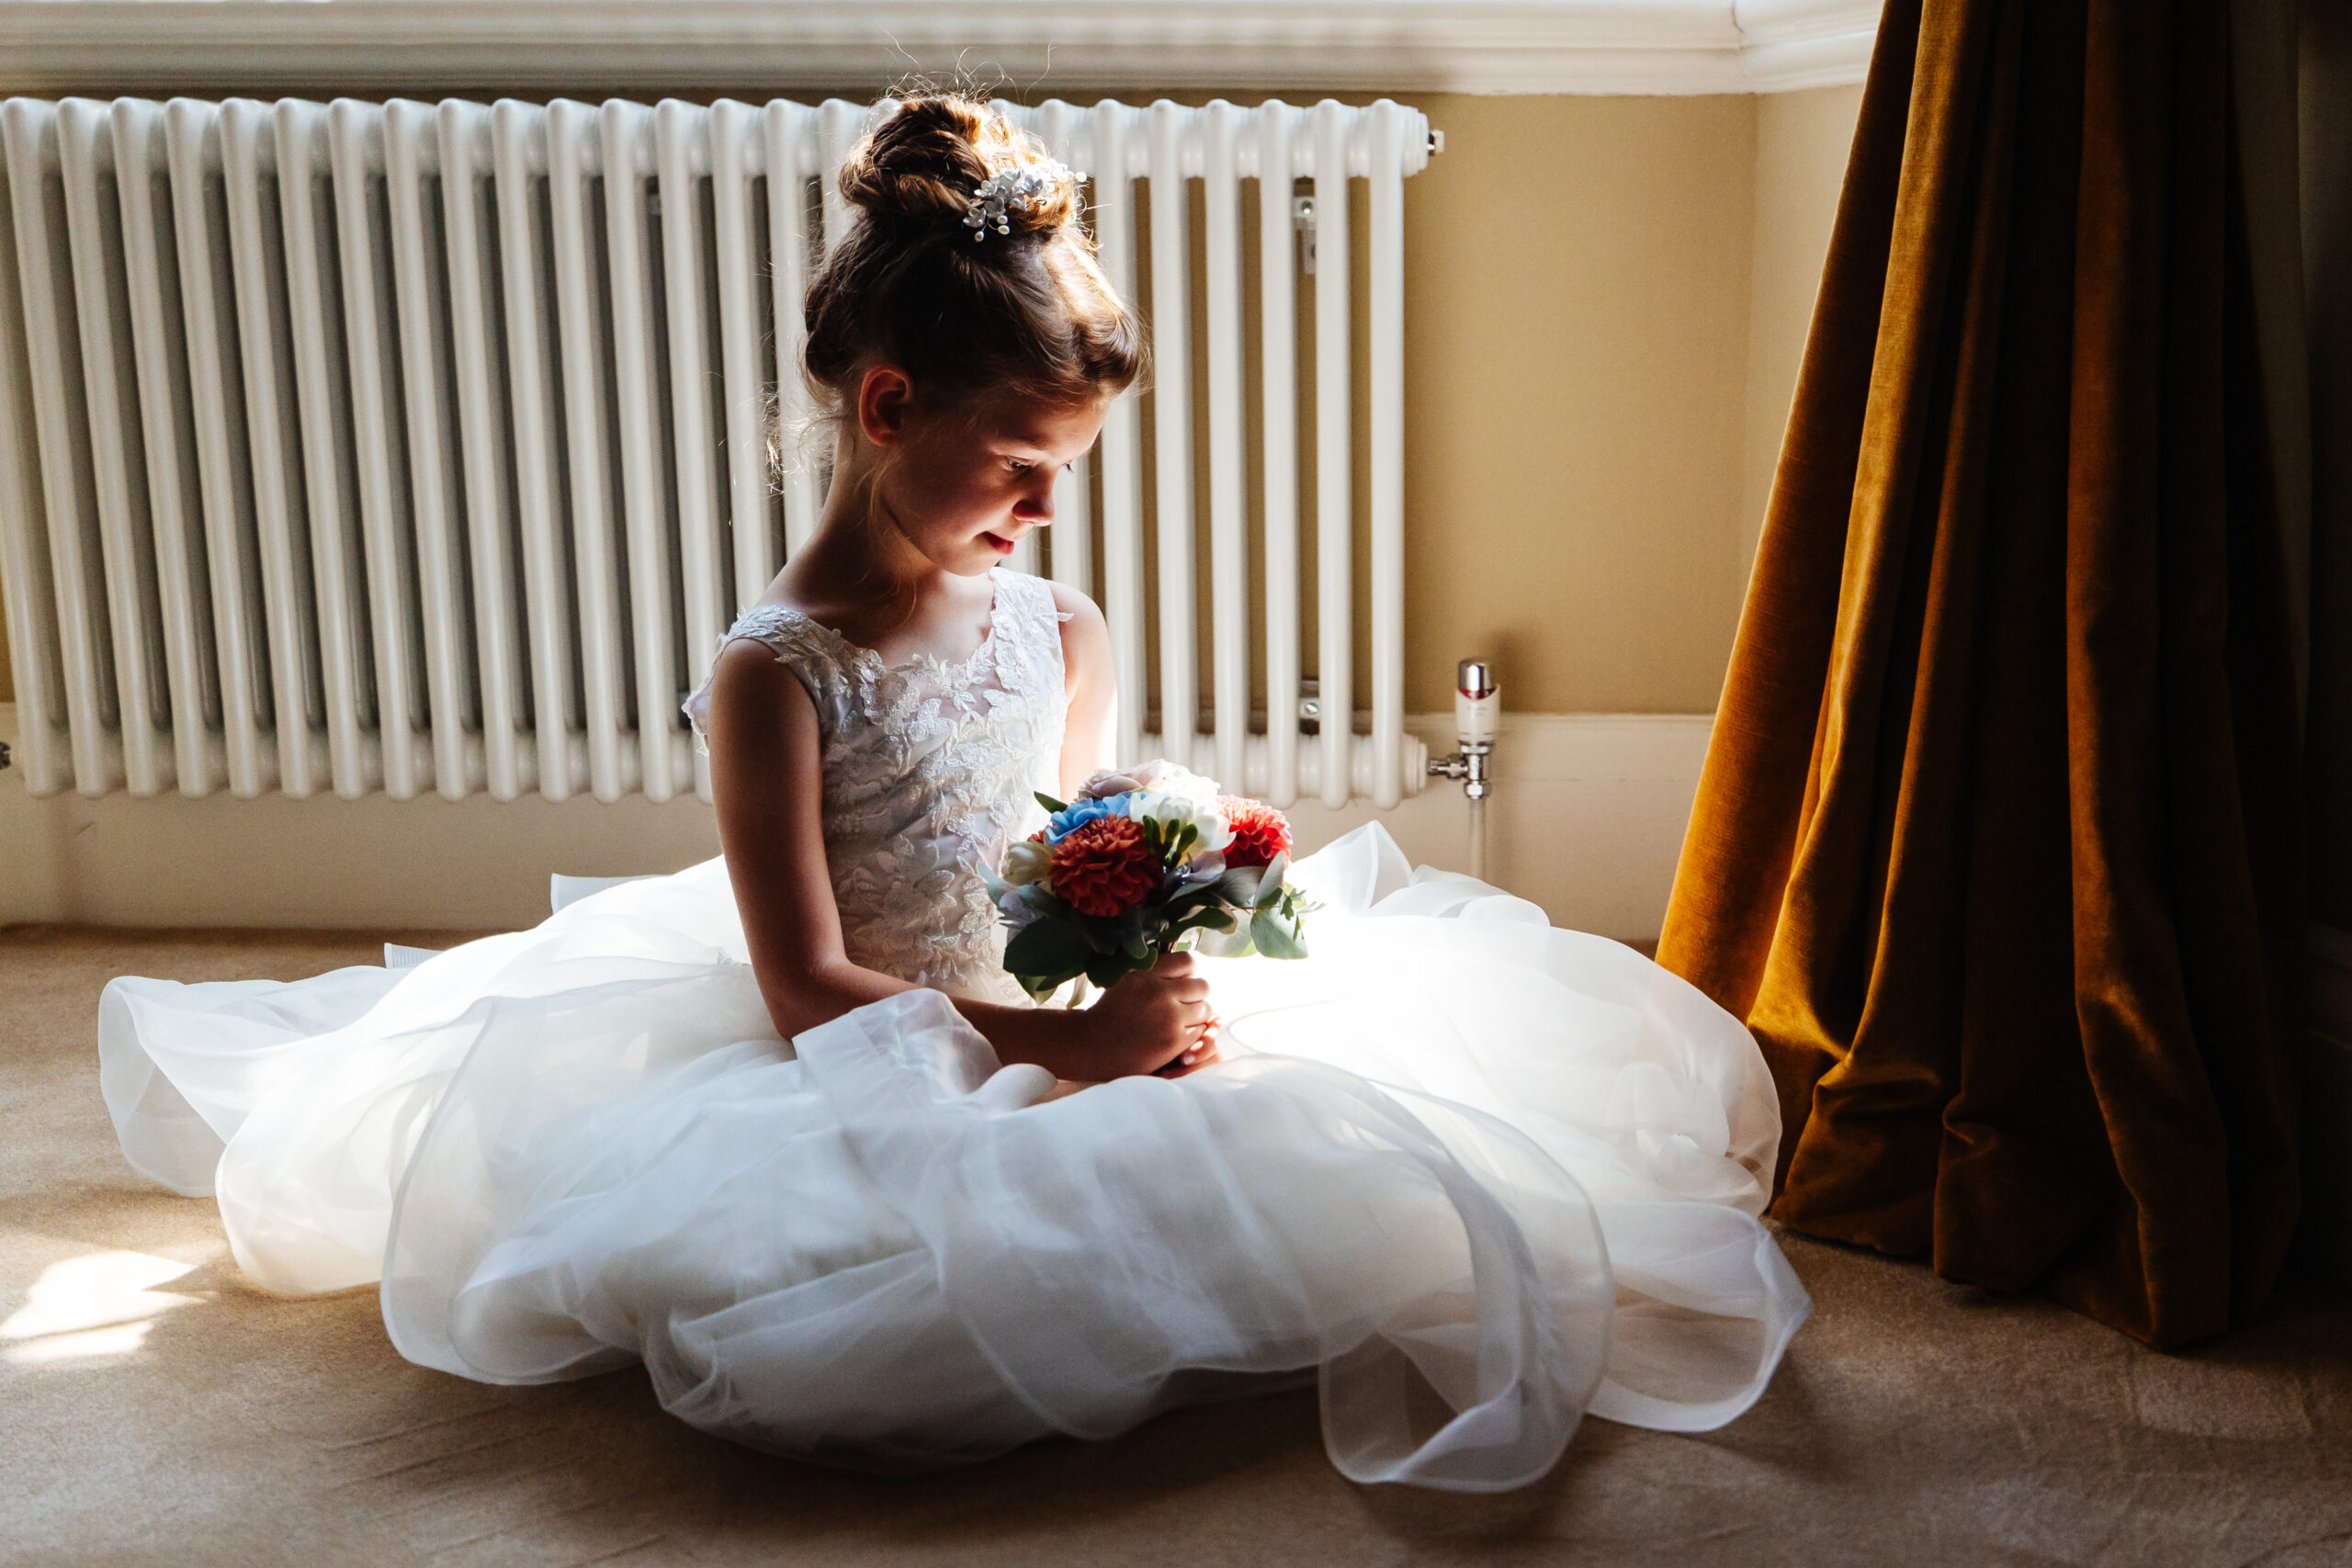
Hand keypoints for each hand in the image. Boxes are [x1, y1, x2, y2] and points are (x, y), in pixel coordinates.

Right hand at [1082, 950, 1217, 1077]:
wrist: (1091, 1046)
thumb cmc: (1110, 1014)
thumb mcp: (1127, 981)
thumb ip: (1155, 974)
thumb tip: (1188, 973)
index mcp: (1146, 974)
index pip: (1187, 961)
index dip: (1189, 972)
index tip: (1183, 982)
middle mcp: (1159, 992)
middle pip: (1202, 986)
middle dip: (1196, 994)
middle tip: (1184, 1004)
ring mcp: (1169, 1018)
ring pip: (1204, 1009)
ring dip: (1196, 1015)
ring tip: (1179, 1021)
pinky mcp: (1173, 1041)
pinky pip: (1199, 1031)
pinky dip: (1191, 1033)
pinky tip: (1175, 1035)